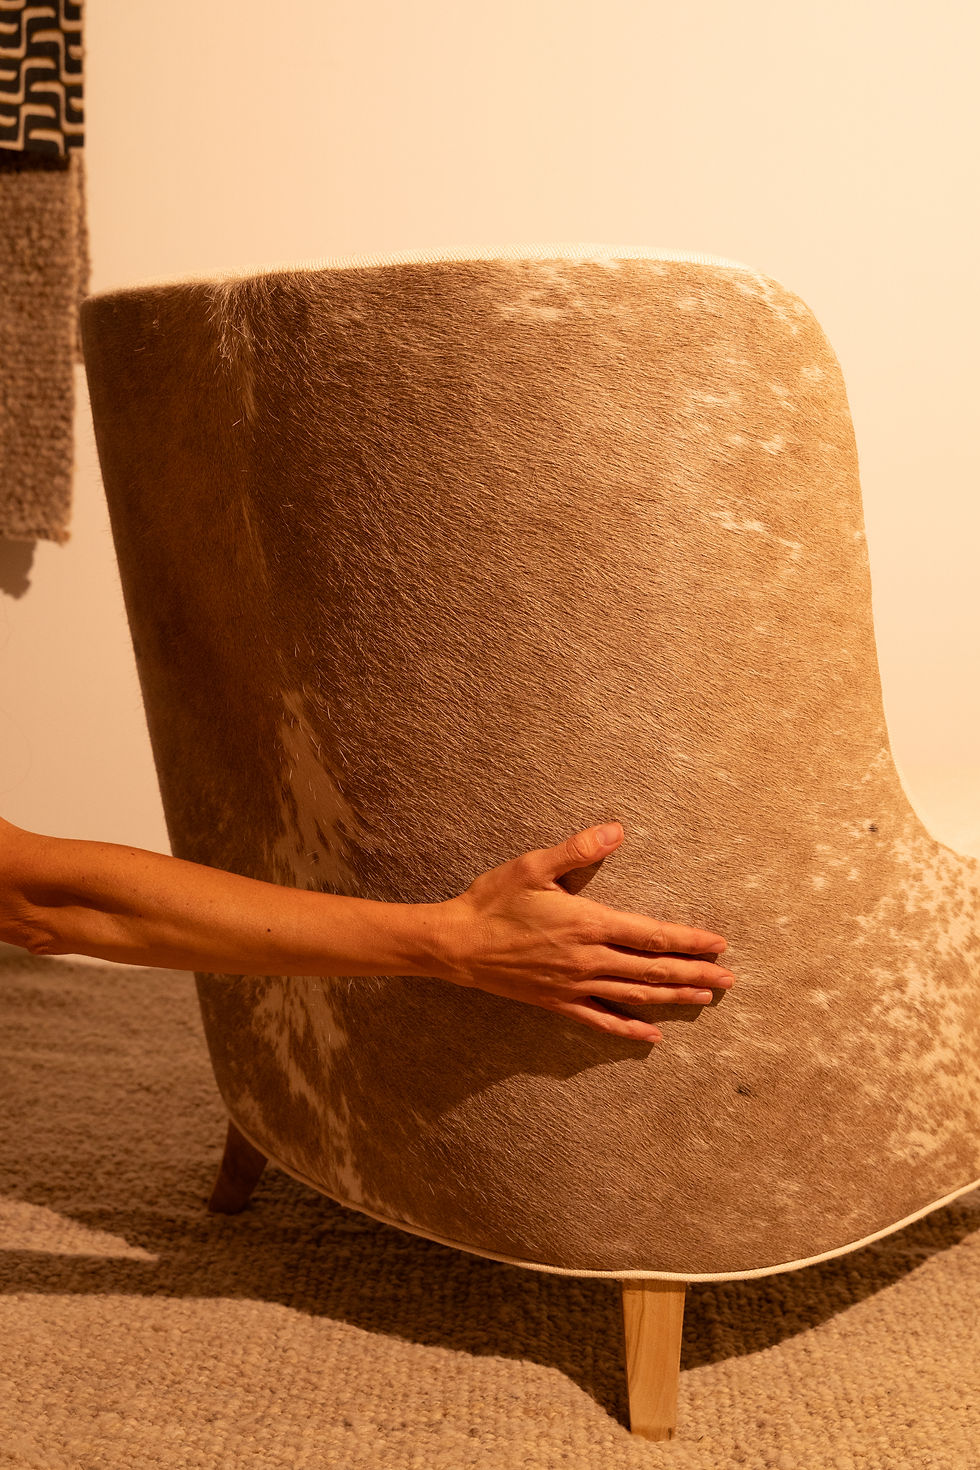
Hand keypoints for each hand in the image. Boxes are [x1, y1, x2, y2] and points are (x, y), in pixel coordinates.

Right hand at [434, 821, 733, 1041]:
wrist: (456, 944)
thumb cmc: (494, 901)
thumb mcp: (533, 867)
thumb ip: (577, 850)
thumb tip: (616, 831)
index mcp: (588, 923)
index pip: (651, 935)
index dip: (689, 940)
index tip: (718, 942)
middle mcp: (588, 959)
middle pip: (652, 970)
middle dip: (694, 973)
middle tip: (728, 978)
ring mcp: (574, 986)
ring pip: (635, 995)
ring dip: (673, 997)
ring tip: (704, 998)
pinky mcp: (558, 1003)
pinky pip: (601, 1020)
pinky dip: (629, 1028)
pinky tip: (652, 1035)